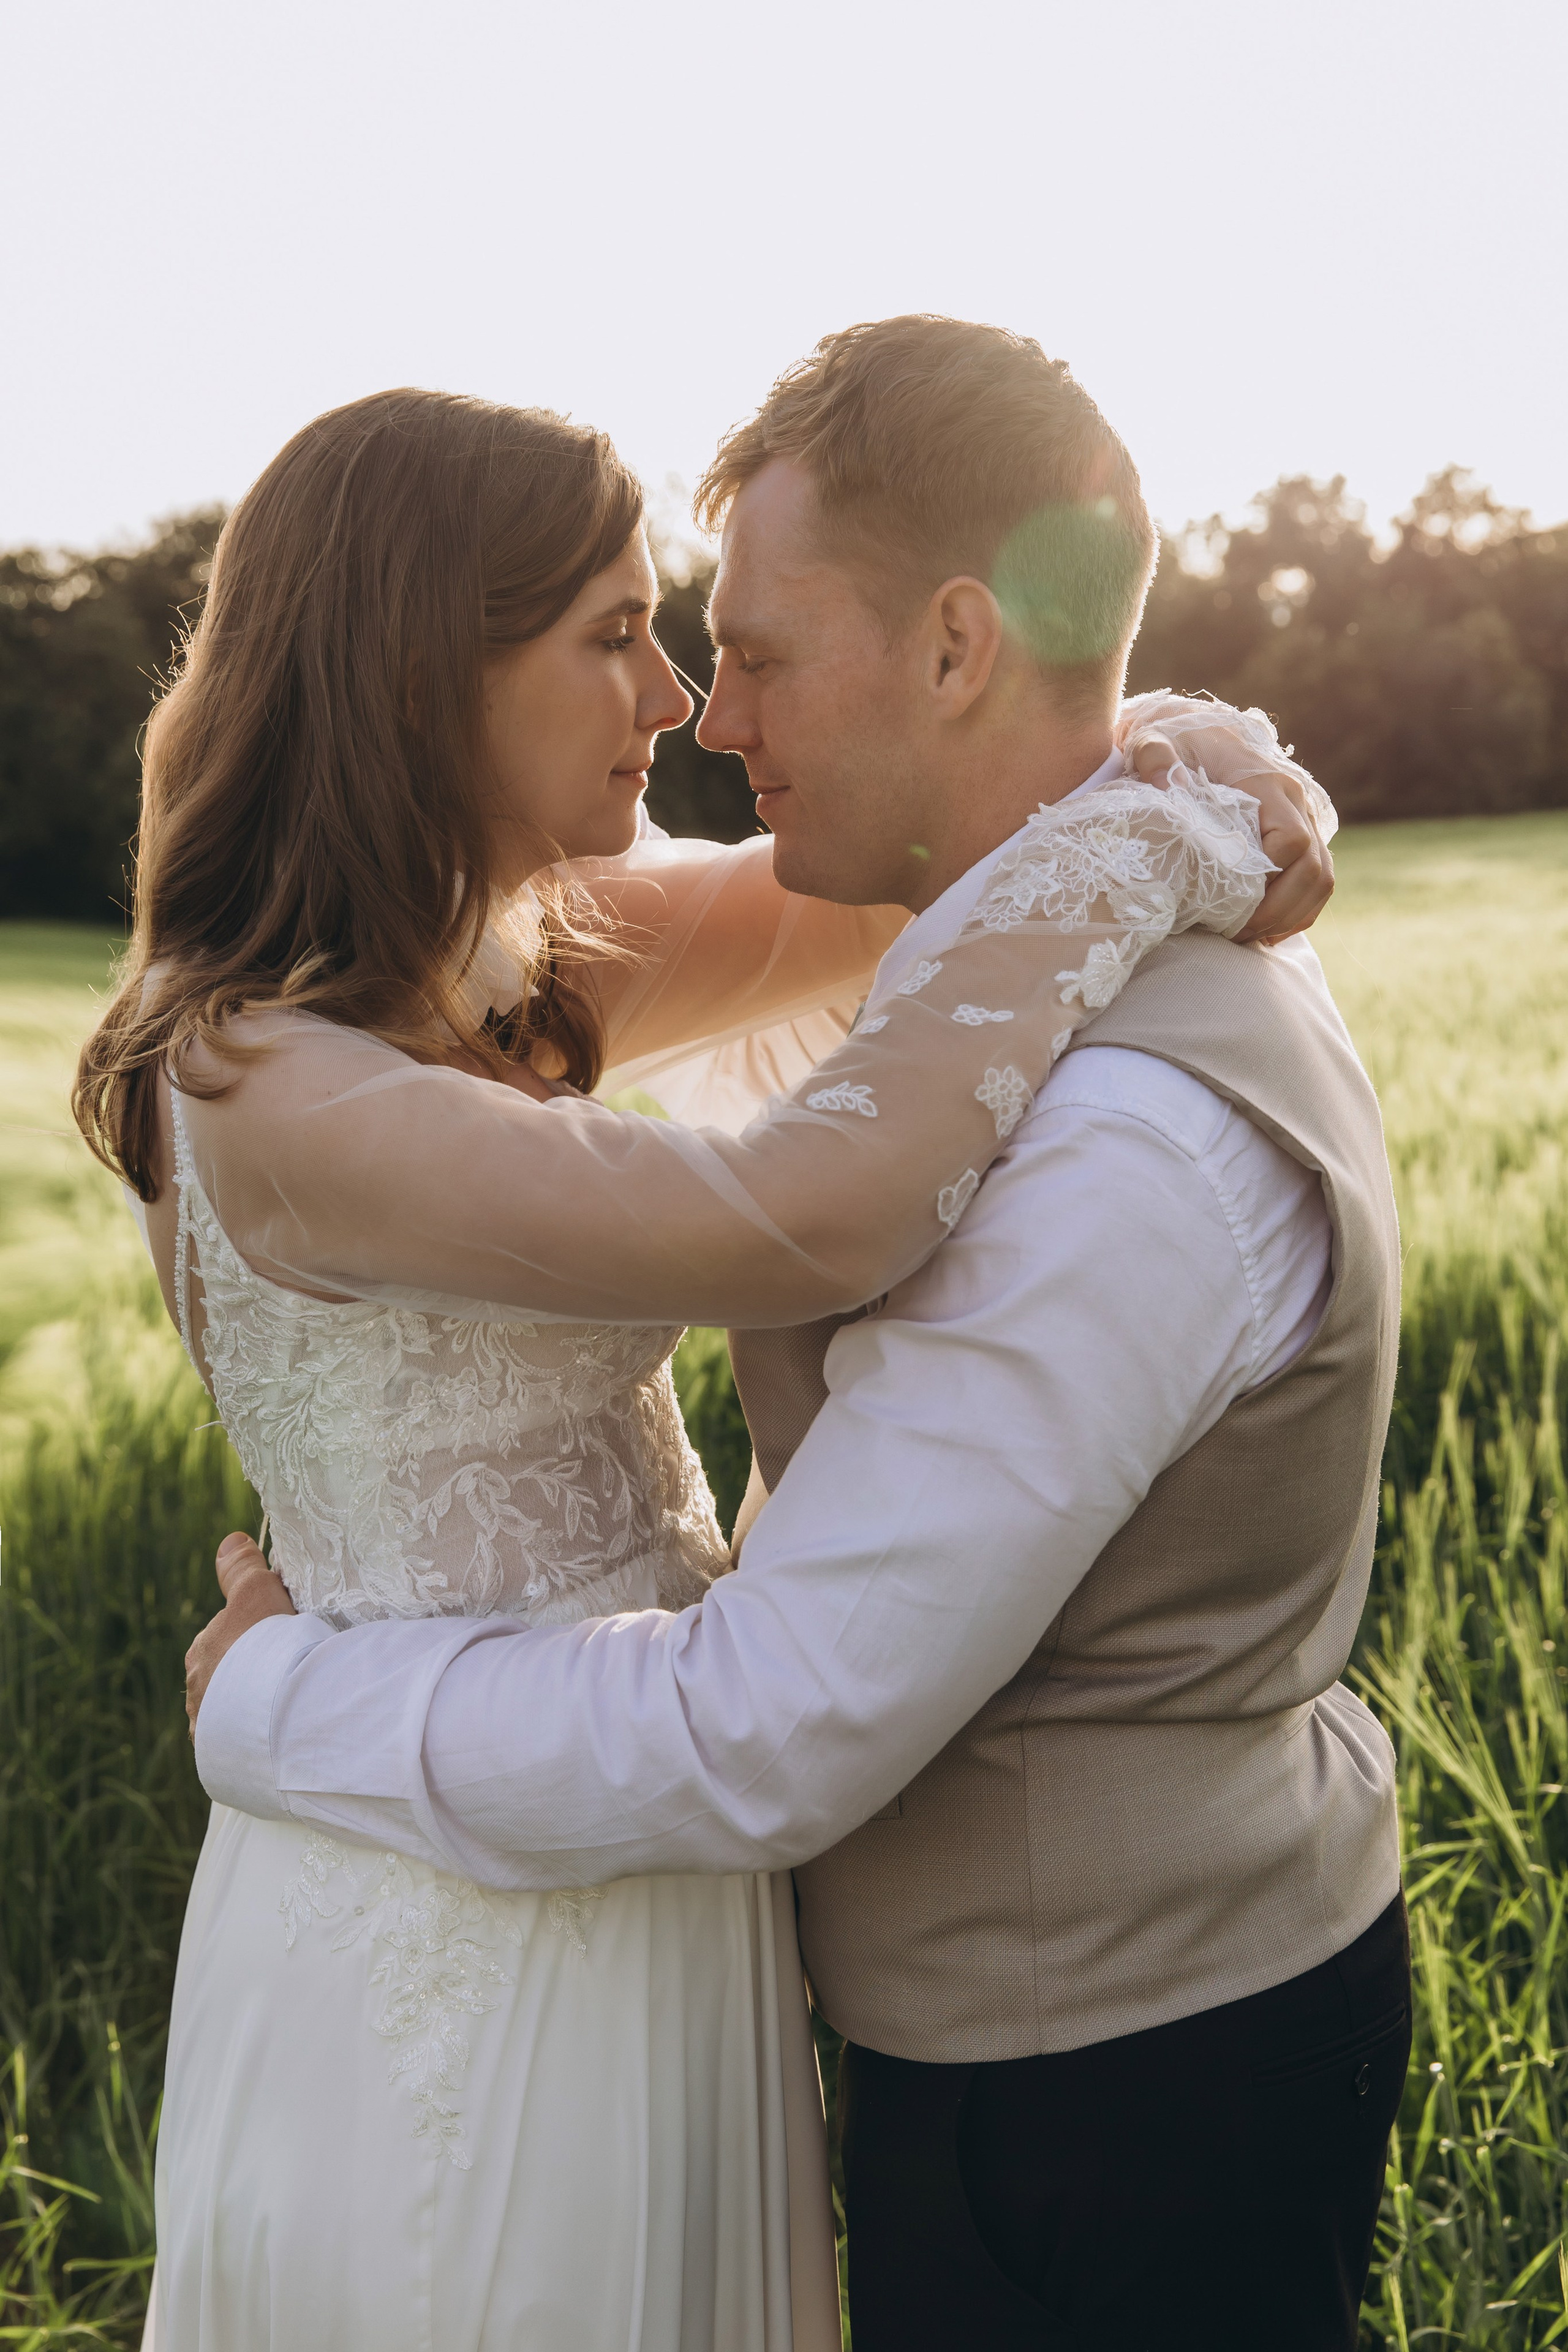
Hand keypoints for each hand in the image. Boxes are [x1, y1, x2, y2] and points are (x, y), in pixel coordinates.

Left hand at [185, 1532, 295, 1738]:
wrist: (271, 1710)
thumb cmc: (266, 1646)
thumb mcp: (257, 1592)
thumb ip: (242, 1568)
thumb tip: (230, 1540)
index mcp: (202, 1650)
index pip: (226, 1638)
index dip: (256, 1637)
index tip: (282, 1641)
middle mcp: (196, 1689)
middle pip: (226, 1675)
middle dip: (249, 1674)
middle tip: (284, 1675)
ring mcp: (206, 1725)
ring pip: (230, 1709)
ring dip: (250, 1707)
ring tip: (282, 1708)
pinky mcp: (220, 1755)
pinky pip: (236, 1739)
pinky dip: (251, 1735)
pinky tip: (273, 1735)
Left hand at [1128, 735, 1333, 944]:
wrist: (1194, 730)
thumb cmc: (1173, 741)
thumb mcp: (1154, 743)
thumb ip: (1155, 758)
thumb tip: (1167, 786)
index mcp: (1267, 782)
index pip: (1291, 841)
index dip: (1268, 881)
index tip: (1231, 906)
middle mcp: (1295, 800)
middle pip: (1314, 868)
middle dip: (1279, 910)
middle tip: (1236, 935)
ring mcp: (1302, 818)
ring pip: (1322, 878)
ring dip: (1290, 916)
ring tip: (1248, 939)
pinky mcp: (1299, 833)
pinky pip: (1316, 880)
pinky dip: (1297, 912)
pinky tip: (1265, 933)